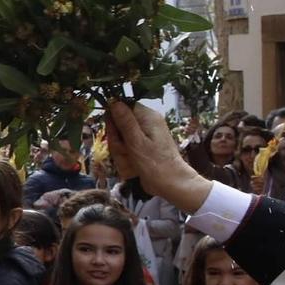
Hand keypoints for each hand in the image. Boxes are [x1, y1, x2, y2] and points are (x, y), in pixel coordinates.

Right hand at [105, 99, 209, 213]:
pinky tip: (132, 167)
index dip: (113, 121)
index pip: (121, 107)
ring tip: (131, 162)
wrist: (170, 184)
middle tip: (125, 153)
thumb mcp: (137, 142)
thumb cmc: (155, 163)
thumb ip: (125, 121)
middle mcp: (145, 123)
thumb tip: (114, 101)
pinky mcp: (141, 147)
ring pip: (118, 140)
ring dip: (120, 153)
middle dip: (117, 142)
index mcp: (147, 116)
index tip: (115, 136)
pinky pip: (124, 149)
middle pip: (117, 125)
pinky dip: (125, 159)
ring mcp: (143, 136)